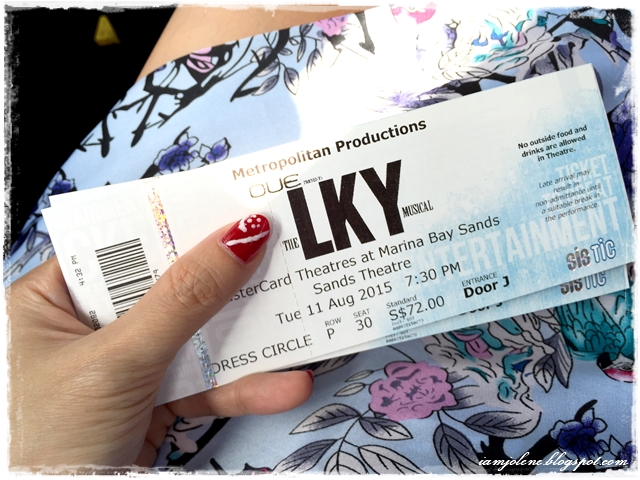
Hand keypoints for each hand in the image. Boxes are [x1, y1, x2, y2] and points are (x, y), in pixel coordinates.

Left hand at [9, 215, 312, 468]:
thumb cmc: (49, 444)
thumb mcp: (118, 361)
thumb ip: (182, 300)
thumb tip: (240, 237)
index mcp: (53, 300)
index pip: (124, 245)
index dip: (178, 225)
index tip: (233, 207)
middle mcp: (89, 326)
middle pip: (169, 288)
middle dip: (226, 280)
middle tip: (278, 253)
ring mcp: (126, 366)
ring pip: (196, 337)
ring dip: (248, 339)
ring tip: (298, 321)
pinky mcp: (153, 402)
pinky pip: (204, 384)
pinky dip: (243, 387)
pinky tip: (283, 386)